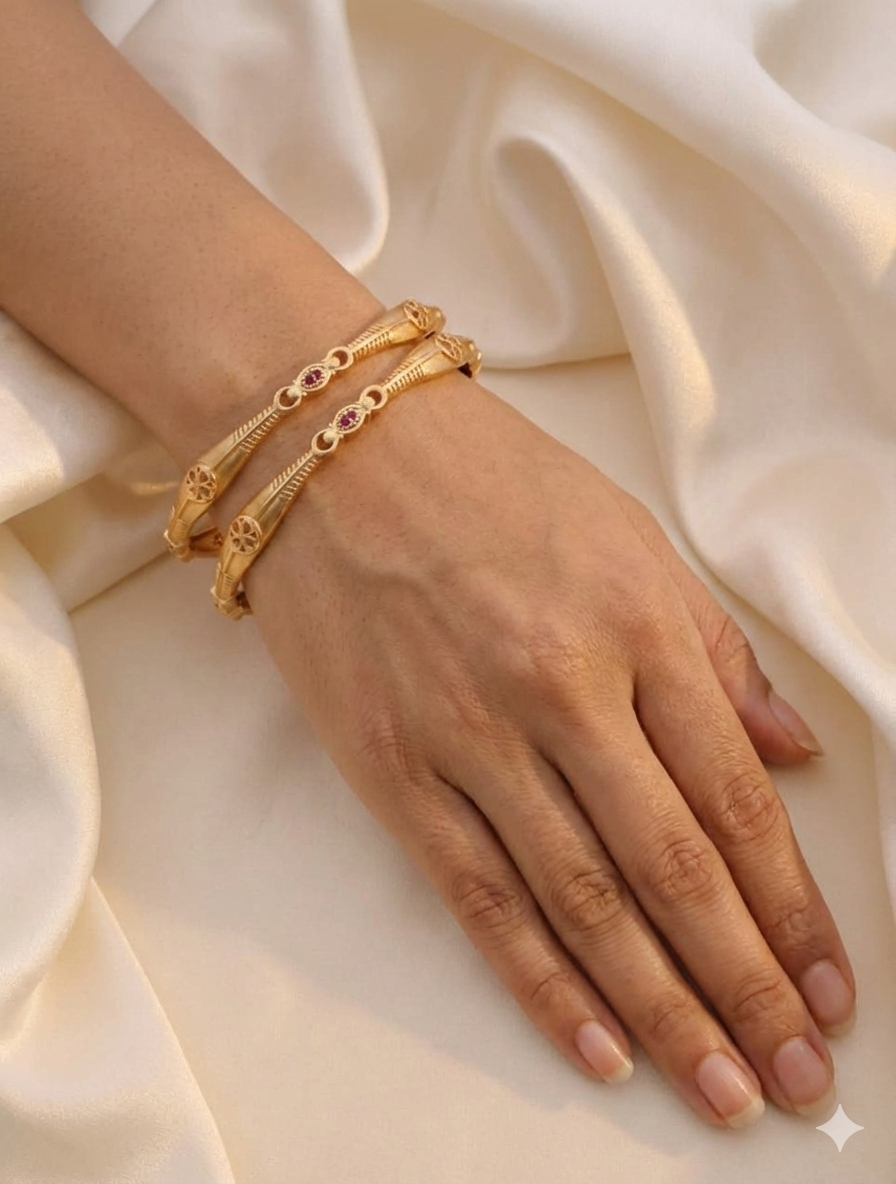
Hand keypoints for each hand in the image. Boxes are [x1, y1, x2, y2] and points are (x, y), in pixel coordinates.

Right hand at [244, 368, 853, 1128]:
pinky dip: (541, 982)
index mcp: (636, 626)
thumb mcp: (629, 539)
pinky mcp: (393, 770)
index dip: (791, 907)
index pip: (735, 798)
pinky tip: (596, 1044)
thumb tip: (789, 750)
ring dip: (661, 1009)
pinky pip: (479, 896)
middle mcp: (561, 690)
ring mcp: (470, 737)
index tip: (828, 984)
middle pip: (673, 868)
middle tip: (791, 1074)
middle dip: (744, 985)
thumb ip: (715, 652)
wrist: (335, 450)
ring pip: (584, 903)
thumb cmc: (489, 482)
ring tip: (716, 1086)